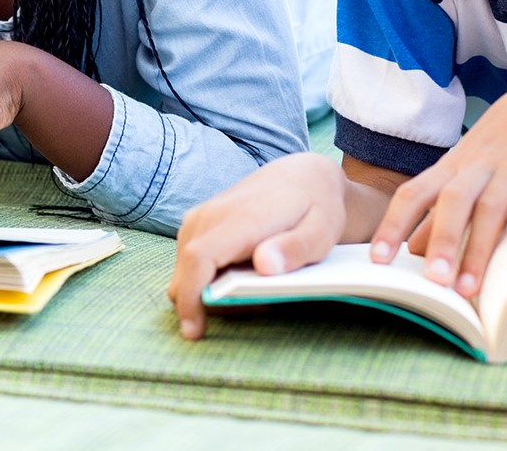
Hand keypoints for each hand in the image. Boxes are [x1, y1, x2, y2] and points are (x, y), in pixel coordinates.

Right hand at [168, 152, 347, 340]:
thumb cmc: (315, 207)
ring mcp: (201, 217)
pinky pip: (189, 261)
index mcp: (242, 217)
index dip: (191, 297)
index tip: (195, 331)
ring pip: (184, 270)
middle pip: (186, 271)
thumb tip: (264, 264)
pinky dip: (205, 278)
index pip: (198, 257)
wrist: (302, 176)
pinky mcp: (198, 222)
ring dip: (205, 291)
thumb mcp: (322, 231)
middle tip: (253, 307)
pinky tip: (239, 278)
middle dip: (204, 303)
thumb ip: (295, 248)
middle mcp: (212, 214)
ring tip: (252, 289)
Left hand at [372, 76, 506, 296]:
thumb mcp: (464, 175)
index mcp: (450, 170)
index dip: (393, 225)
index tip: (376, 261)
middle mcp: (475, 167)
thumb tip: (411, 252)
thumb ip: (439, 213)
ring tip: (469, 288)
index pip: (413, 195)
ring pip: (490, 204)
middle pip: (452, 202)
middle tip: (434, 284)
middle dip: (442, 243)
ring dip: (479, 246)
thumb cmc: (498, 149)